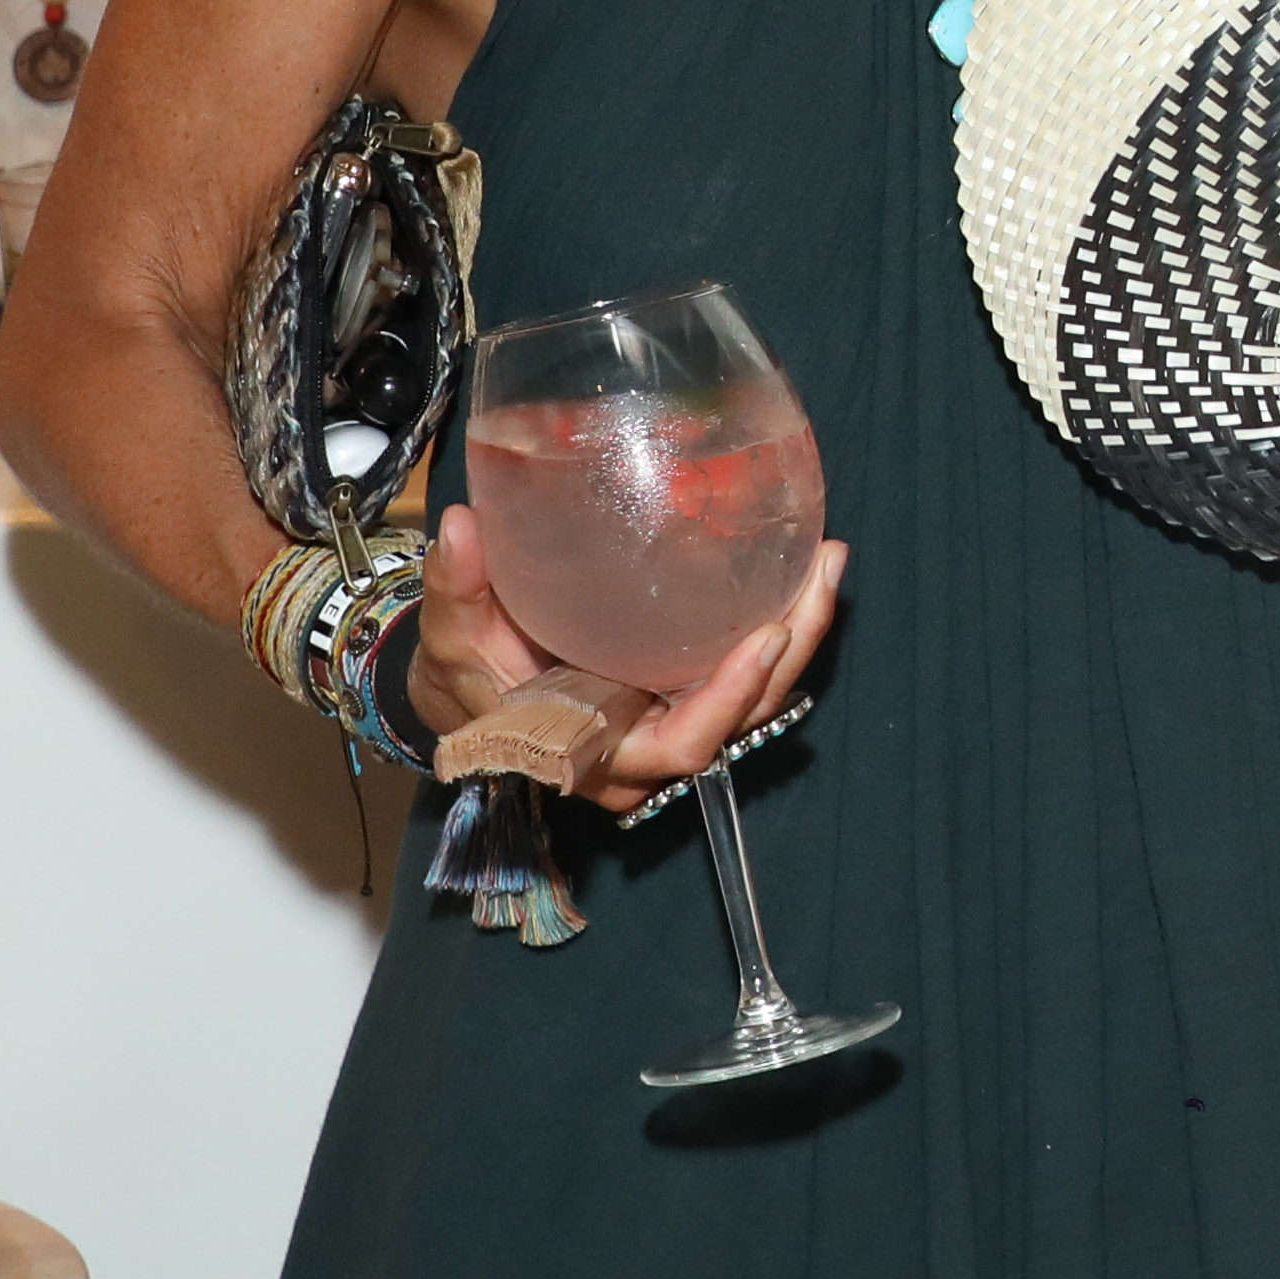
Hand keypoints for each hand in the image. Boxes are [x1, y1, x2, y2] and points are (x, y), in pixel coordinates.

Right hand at [404, 493, 849, 818]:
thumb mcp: (453, 636)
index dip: (725, 703)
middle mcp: (649, 749)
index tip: (762, 638)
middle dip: (789, 653)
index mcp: (598, 752)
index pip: (681, 746)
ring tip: (826, 561)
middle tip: (820, 574)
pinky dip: (777, 625)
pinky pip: (741, 672)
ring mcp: (672, 721)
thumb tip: (459, 526)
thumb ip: (457, 589)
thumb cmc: (465, 674)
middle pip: (740, 719)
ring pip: (754, 698)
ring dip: (798, 635)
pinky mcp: (684, 692)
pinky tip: (801, 567)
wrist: (471, 694)